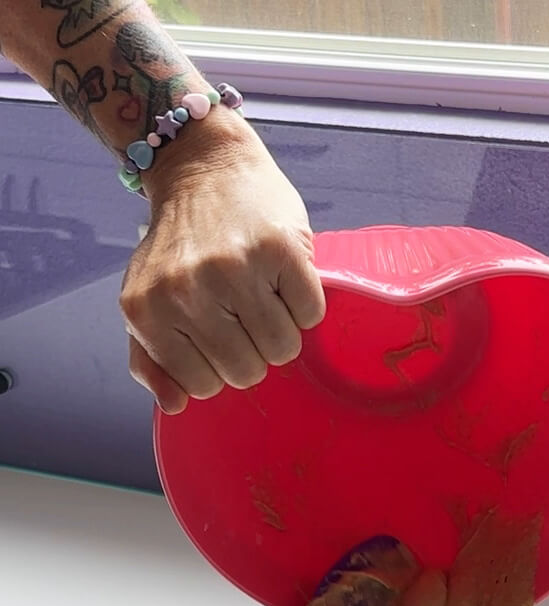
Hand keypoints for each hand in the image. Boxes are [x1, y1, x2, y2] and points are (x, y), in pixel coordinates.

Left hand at [120, 110, 325, 412]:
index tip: (216, 333)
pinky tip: (282, 277)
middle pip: (247, 372)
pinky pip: (310, 315)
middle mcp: (187, 291)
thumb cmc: (179, 243)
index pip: (204, 387)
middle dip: (252, 351)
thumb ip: (150, 358)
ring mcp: (236, 269)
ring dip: (281, 330)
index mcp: (148, 312)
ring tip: (264, 295)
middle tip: (243, 313)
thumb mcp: (147, 299)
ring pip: (283, 349)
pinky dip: (304, 304)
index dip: (219, 366)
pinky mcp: (281, 250)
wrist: (204, 166)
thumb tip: (175, 405)